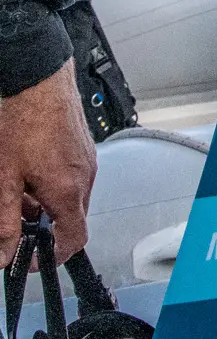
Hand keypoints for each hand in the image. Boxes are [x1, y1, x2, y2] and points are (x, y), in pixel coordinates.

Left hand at [0, 60, 96, 266]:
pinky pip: (73, 177)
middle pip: (72, 219)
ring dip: (47, 206)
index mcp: (67, 191)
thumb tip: (5, 254)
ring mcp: (86, 160)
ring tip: (18, 194)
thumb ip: (6, 222)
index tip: (32, 258)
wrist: (39, 80)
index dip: (54, 257)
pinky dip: (54, 186)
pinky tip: (29, 173)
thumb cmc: (23, 122)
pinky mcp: (83, 146)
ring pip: (72, 198)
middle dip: (45, 229)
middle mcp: (84, 177)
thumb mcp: (4, 180)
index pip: (74, 240)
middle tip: (16, 225)